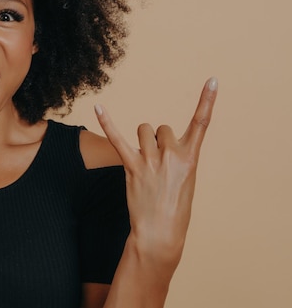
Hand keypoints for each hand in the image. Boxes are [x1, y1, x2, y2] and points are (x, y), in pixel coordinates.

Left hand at [95, 77, 217, 265]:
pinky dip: (107, 122)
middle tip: (158, 166)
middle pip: (161, 128)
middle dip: (158, 141)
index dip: (208, 100)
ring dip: (142, 141)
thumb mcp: (185, 179)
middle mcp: (172, 154)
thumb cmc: (175, 207)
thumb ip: (176, 156)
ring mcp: (151, 159)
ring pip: (143, 130)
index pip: (202, 122)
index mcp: (190, 157)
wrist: (160, 231)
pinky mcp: (132, 166)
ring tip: (144, 163)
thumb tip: (158, 141)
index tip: (212, 80)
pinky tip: (98, 107)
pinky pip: (117, 139)